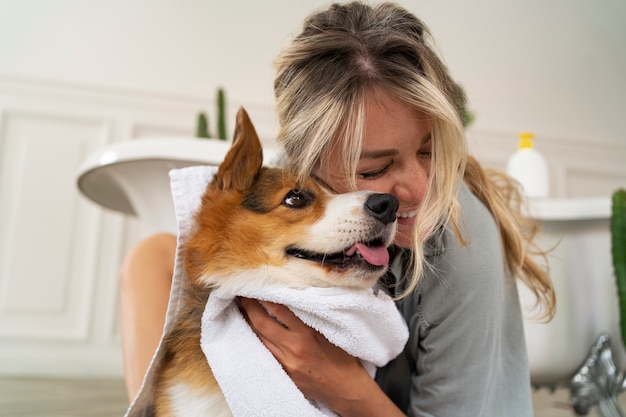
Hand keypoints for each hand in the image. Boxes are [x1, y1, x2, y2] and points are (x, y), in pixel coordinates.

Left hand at [237, 297, 363, 402]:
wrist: (345, 387)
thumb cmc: (341, 357)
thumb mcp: (327, 331)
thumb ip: (308, 317)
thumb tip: (289, 300)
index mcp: (306, 334)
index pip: (279, 309)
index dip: (263, 297)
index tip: (255, 286)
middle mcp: (293, 348)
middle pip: (261, 324)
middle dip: (248, 307)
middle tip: (241, 295)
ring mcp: (285, 364)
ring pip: (258, 339)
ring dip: (248, 323)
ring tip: (241, 310)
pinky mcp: (282, 374)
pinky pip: (264, 354)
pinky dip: (256, 341)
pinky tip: (251, 332)